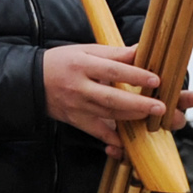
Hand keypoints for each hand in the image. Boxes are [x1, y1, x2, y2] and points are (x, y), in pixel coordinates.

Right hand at [40, 45, 192, 147]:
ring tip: (152, 117)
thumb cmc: (61, 63)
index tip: (155, 79)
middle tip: (160, 107)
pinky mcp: (75, 120)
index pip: (112, 70)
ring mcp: (77, 106)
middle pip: (111, 98)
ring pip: (107, 115)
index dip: (134, 75)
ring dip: (132, 118)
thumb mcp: (85, 50)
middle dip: (138, 104)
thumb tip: (141, 50)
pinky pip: (96, 132)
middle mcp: (79, 87)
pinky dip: (111, 139)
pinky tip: (127, 142)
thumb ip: (114, 53)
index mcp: (82, 65)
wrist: (32, 81)